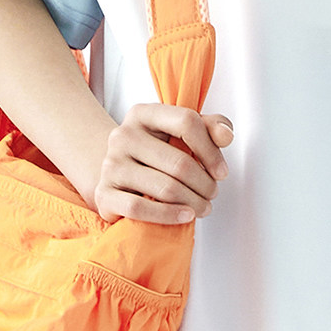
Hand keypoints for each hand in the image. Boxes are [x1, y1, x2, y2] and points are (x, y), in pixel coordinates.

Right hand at [93, 104, 233, 225]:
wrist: (118, 175)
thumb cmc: (156, 153)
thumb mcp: (181, 133)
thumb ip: (210, 127)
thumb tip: (225, 135)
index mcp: (142, 114)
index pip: (186, 122)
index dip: (211, 150)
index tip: (221, 171)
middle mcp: (123, 135)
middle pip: (179, 163)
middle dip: (205, 184)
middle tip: (212, 193)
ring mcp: (111, 165)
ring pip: (165, 188)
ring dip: (193, 202)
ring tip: (202, 206)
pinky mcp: (104, 194)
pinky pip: (140, 209)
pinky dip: (169, 216)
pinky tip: (185, 215)